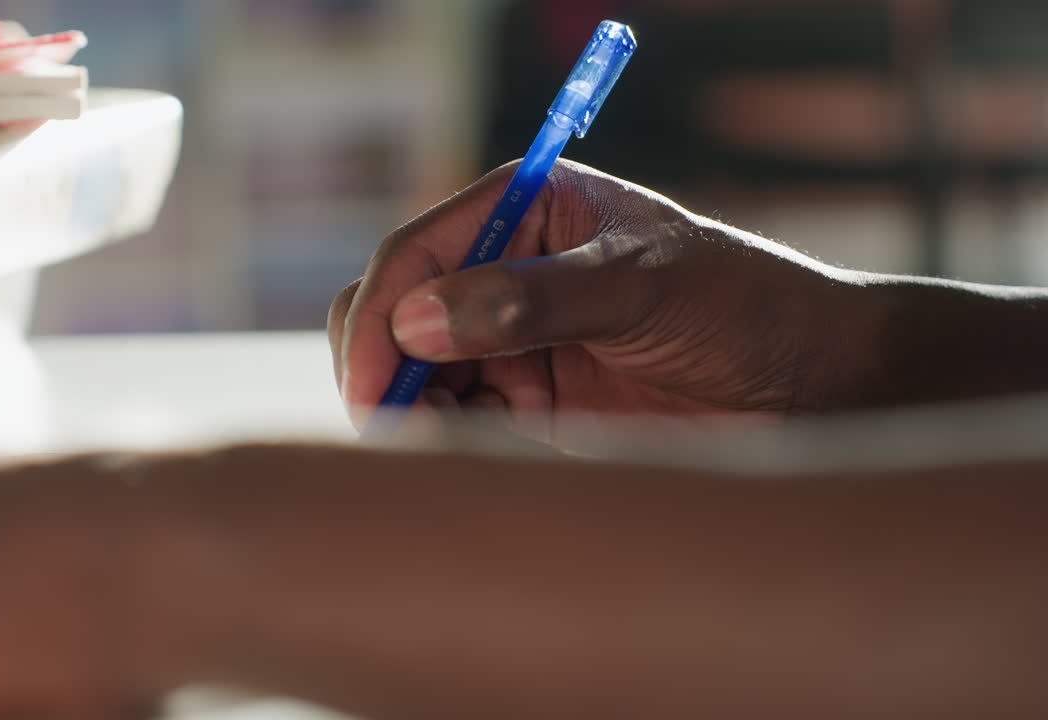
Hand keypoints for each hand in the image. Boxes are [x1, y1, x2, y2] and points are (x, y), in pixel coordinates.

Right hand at [329, 160, 869, 441]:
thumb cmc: (742, 306)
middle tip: (392, 428)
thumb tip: (416, 321)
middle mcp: (506, 268)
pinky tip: (462, 457)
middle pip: (396, 310)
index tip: (374, 385)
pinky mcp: (528, 399)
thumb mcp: (642, 288)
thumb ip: (531, 302)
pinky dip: (444, 438)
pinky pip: (455, 416)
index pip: (417, 252)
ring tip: (433, 448)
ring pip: (415, 370)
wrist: (809, 382)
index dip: (381, 315)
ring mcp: (513, 336)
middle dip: (382, 364)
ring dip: (409, 409)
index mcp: (524, 211)